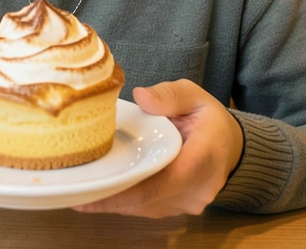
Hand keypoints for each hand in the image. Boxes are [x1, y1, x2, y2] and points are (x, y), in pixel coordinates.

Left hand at [75, 80, 242, 217]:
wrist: (230, 148)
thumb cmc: (209, 121)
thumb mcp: (195, 96)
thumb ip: (170, 95)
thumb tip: (142, 97)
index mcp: (204, 158)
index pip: (165, 181)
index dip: (129, 189)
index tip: (98, 190)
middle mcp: (197, 189)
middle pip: (148, 199)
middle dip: (111, 197)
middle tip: (75, 193)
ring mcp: (187, 203)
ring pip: (144, 208)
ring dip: (113, 202)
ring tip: (78, 194)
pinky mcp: (177, 209)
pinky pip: (146, 209)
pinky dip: (122, 202)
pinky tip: (98, 196)